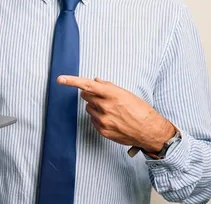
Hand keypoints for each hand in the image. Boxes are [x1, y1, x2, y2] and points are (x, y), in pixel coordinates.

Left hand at [58, 76, 174, 153]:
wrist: (150, 131)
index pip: (87, 85)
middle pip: (86, 96)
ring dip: (95, 106)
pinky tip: (111, 119)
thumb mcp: (127, 94)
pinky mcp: (102, 131)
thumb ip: (108, 87)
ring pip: (88, 108)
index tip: (60, 79)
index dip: (72, 81)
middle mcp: (105, 107)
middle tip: (103, 97)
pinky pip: (93, 120)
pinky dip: (98, 117)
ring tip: (110, 110)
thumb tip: (95, 80)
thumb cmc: (141, 110)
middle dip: (91, 94)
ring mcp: (103, 120)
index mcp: (112, 94)